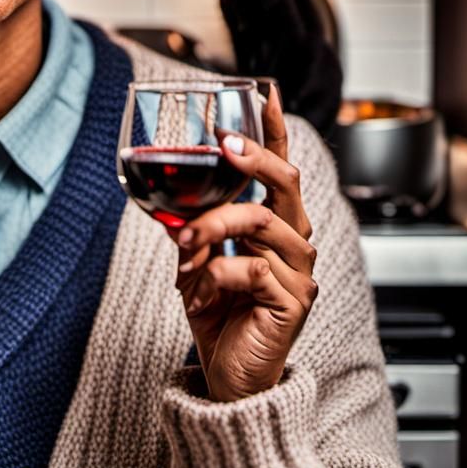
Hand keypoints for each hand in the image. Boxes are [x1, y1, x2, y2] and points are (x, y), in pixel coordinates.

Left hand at [166, 86, 317, 401]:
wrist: (229, 376)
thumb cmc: (219, 314)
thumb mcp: (195, 263)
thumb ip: (190, 230)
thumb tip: (167, 205)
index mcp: (273, 226)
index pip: (280, 169)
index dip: (275, 131)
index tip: (263, 92)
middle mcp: (294, 241)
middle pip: (288, 184)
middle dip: (256, 158)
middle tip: (226, 145)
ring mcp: (299, 271)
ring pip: (259, 222)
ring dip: (212, 227)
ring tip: (183, 245)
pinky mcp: (293, 301)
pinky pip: (250, 270)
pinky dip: (214, 275)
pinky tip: (199, 290)